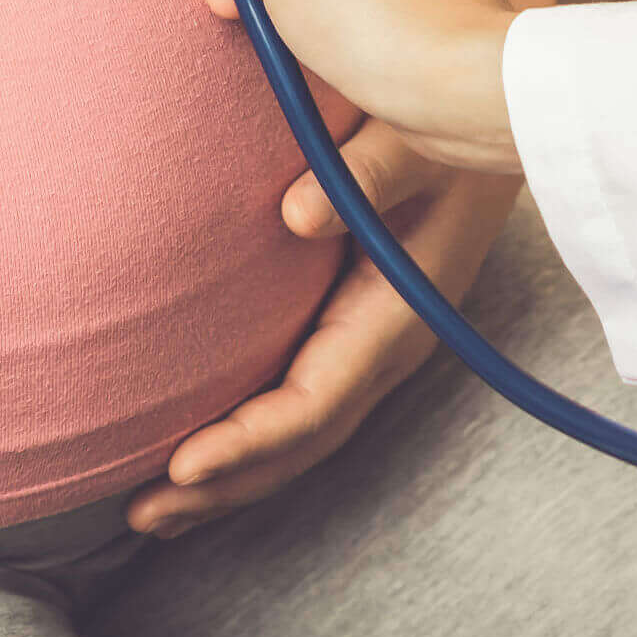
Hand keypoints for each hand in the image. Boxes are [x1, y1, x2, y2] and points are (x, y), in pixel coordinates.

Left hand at [126, 122, 514, 538]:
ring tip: (151, 509)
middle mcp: (387, 343)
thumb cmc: (447, 124)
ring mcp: (373, 343)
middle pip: (300, 440)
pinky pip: (300, 400)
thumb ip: (369, 168)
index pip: (316, 402)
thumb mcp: (418, 138)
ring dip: (229, 474)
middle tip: (141, 513)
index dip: (249, 440)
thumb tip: (295, 215)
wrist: (496, 123)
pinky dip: (248, 435)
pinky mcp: (357, 328)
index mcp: (398, 313)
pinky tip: (197, 447)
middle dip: (224, 484)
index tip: (182, 464)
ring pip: (298, 431)